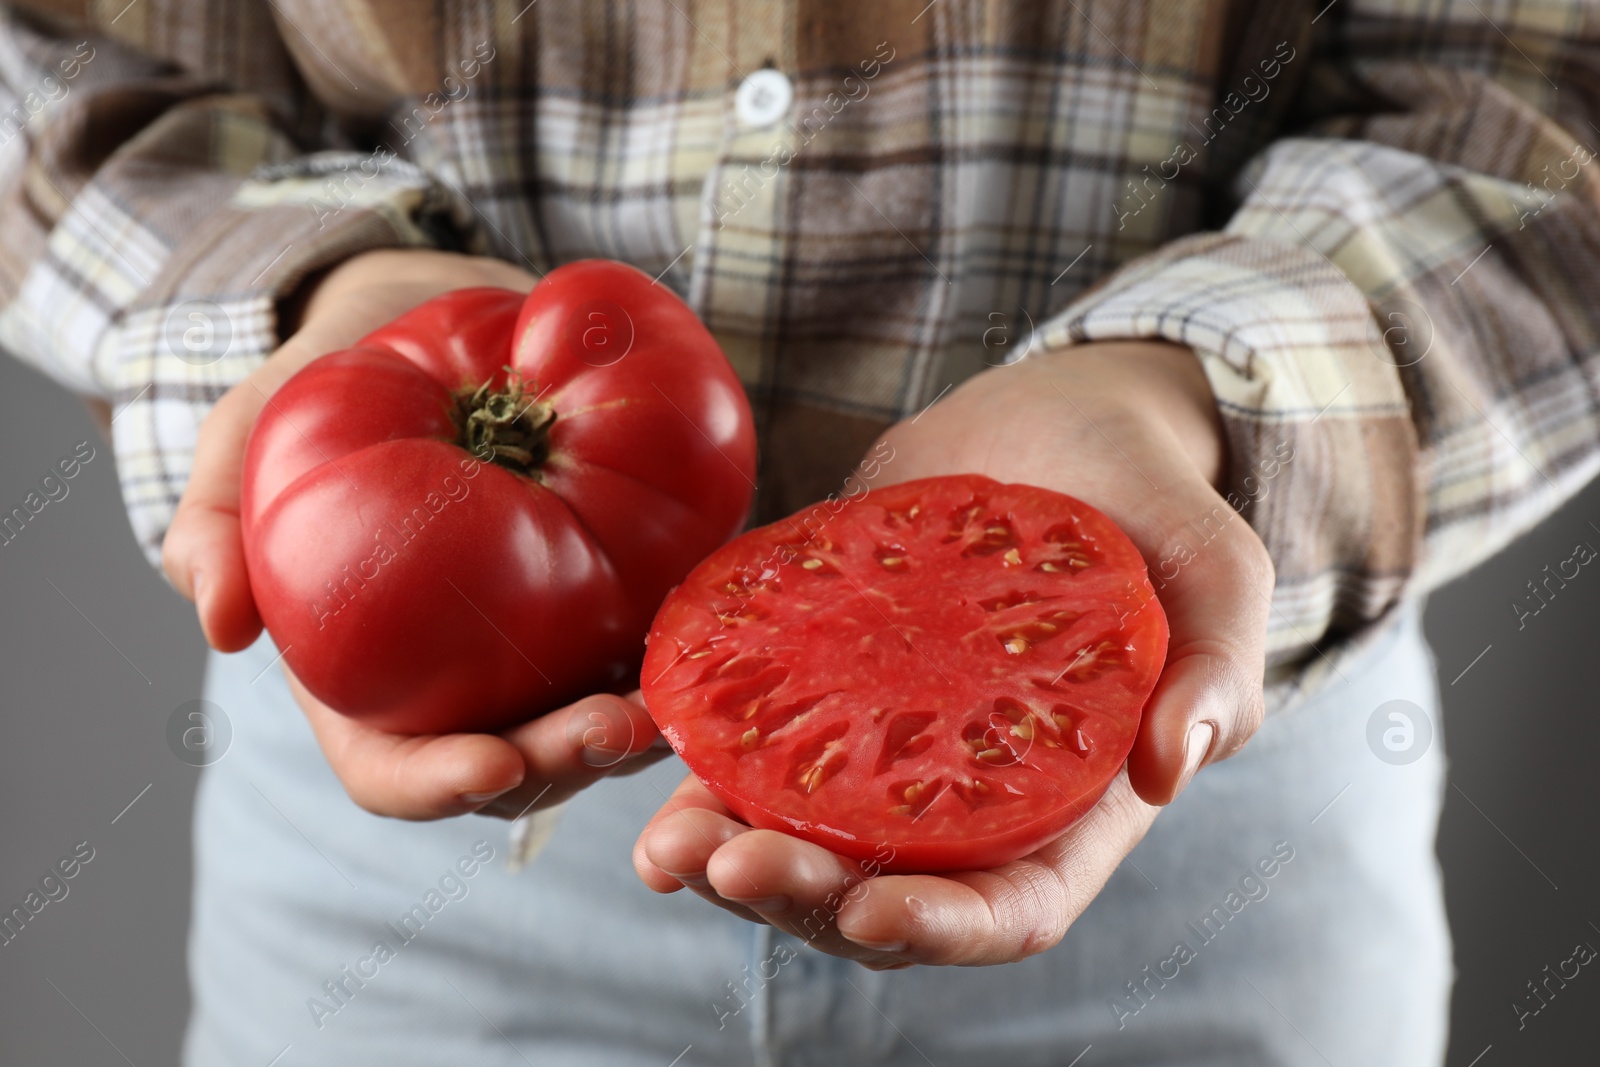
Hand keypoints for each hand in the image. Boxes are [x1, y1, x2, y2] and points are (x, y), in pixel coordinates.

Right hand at [163, 249, 666, 818]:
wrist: (429, 319)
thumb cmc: (328, 385)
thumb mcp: (249, 433)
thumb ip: (213, 515)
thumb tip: (219, 625)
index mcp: (363, 680)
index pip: (391, 770)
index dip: (437, 785)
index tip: (493, 765)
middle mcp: (457, 683)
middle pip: (513, 767)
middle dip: (564, 765)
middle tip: (615, 727)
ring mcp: (538, 648)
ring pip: (589, 724)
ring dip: (634, 729)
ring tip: (674, 700)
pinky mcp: (605, 595)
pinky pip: (645, 643)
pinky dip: (675, 651)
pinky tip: (709, 632)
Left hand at [634, 341, 1273, 964]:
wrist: (1055, 425)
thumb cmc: (1152, 505)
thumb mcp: (1215, 570)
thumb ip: (1220, 661)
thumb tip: (1179, 767)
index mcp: (1066, 801)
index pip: (1009, 905)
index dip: (941, 927)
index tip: (871, 914)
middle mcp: (962, 792)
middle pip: (877, 887)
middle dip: (799, 897)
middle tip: (723, 863)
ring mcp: (880, 736)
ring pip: (795, 828)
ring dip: (724, 848)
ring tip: (663, 841)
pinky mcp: (816, 669)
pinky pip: (743, 726)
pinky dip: (682, 748)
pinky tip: (622, 741)